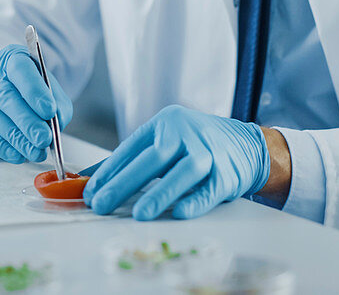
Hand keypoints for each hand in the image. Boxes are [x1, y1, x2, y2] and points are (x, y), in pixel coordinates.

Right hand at [0, 44, 71, 163]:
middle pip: (4, 96)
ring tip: (35, 151)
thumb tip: (56, 124)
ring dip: (15, 139)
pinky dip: (2, 146)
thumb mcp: (49, 89)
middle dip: (26, 122)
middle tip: (43, 140)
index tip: (49, 112)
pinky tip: (18, 154)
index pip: (20, 69)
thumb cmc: (30, 90)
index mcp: (12, 58)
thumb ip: (57, 104)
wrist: (1, 92)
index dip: (34, 91)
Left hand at [84, 105, 268, 219]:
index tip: (91, 192)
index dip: (109, 171)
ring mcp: (208, 151)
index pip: (131, 147)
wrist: (247, 144)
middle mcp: (186, 133)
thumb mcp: (166, 142)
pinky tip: (180, 213)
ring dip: (160, 194)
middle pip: (153, 157)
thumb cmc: (197, 146)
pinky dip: (195, 201)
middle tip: (102, 204)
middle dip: (124, 182)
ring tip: (139, 214)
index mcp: (165, 124)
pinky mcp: (227, 172)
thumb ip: (133, 159)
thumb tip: (92, 180)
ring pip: (182, 172)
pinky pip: (209, 188)